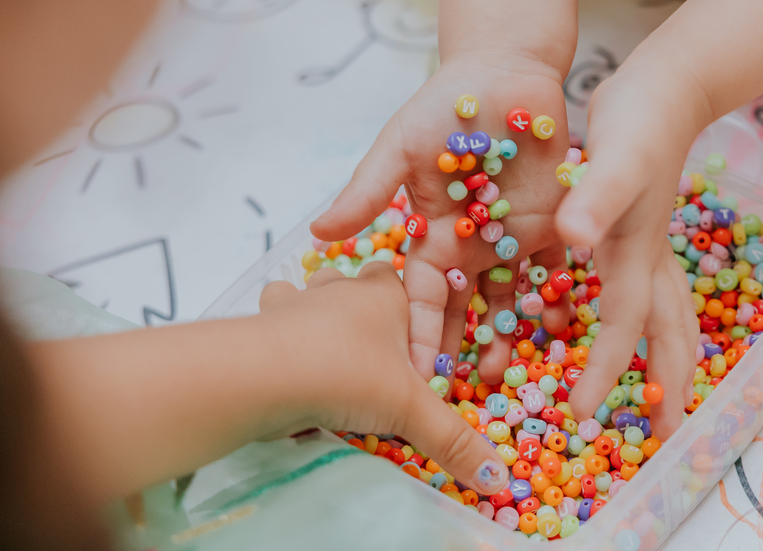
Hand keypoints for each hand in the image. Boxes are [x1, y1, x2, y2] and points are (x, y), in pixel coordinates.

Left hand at [257, 263, 509, 493]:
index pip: (404, 287)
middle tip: (373, 358)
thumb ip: (453, 441)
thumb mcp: (411, 411)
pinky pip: (273, 317)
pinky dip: (278, 332)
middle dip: (364, 312)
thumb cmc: (349, 374)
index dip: (411, 318)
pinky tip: (286, 361)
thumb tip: (497, 478)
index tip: (412, 358)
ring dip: (317, 314)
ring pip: (311, 291)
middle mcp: (344, 287)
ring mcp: (300, 298)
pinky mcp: (264, 319)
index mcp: (386, 294)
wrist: (269, 370)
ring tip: (327, 355)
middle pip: (358, 285)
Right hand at [311, 52, 570, 384]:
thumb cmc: (441, 104)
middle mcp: (473, 245)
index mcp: (433, 233)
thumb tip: (316, 232)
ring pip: (514, 298)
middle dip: (467, 349)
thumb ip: (367, 190)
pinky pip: (559, 267)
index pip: (423, 294)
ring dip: (513, 335)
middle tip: (470, 394)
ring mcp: (514, 238)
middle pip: (469, 308)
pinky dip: (560, 297)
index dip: (420, 332)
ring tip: (517, 375)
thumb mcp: (398, 146)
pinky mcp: (554, 223)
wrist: (502, 70)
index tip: (417, 372)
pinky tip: (562, 330)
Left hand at [555, 58, 700, 439]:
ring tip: (659, 394)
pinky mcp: (636, 230)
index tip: (583, 413)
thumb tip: (578, 239)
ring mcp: (648, 245)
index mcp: (637, 252)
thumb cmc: (640, 120)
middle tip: (669, 434)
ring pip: (665, 316)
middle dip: (672, 385)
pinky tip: (617, 323)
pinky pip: (642, 290)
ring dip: (665, 358)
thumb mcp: (615, 156)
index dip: (605, 372)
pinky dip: (638, 318)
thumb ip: (597, 197)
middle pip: (670, 333)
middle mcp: (648, 257)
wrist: (666, 85)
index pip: (622, 327)